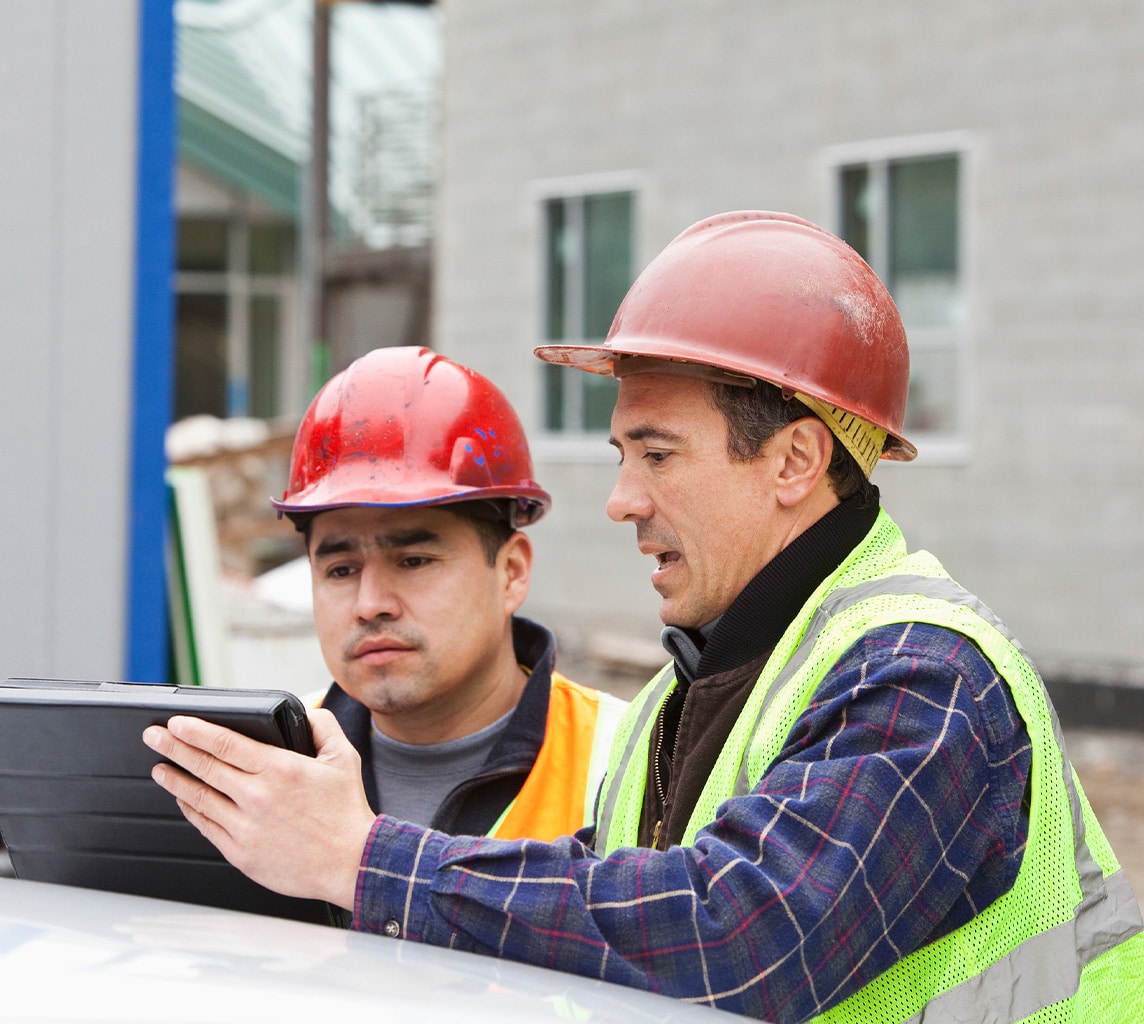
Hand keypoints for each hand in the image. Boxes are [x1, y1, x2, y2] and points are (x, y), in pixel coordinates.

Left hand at [142, 708, 375, 909]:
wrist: (351, 863)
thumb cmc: (347, 814)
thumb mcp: (344, 758)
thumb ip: (323, 726)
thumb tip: (307, 711)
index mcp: (280, 769)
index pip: (226, 743)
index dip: (196, 731)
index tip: (175, 722)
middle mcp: (257, 797)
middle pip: (204, 766)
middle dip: (174, 748)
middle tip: (154, 736)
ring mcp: (246, 827)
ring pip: (199, 798)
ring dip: (176, 780)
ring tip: (160, 768)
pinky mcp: (241, 853)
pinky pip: (207, 827)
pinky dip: (192, 810)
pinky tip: (184, 800)